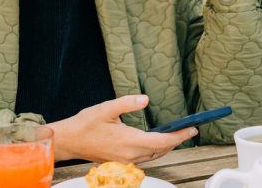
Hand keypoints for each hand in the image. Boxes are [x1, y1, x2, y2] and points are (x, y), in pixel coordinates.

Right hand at [47, 95, 196, 163]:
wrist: (69, 141)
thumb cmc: (86, 124)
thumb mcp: (106, 108)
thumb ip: (127, 102)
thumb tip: (145, 99)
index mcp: (129, 141)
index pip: (162, 142)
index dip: (179, 136)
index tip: (192, 129)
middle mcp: (129, 154)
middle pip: (161, 150)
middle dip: (177, 140)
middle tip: (191, 130)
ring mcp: (125, 160)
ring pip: (154, 156)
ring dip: (168, 147)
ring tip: (179, 135)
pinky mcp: (121, 162)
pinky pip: (145, 158)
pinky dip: (156, 151)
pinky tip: (159, 142)